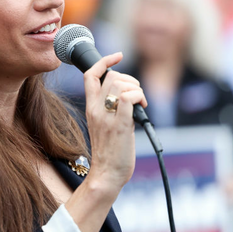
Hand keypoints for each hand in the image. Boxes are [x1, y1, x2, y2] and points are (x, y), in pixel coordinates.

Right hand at [83, 52, 146, 191]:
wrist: (106, 175)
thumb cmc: (110, 153)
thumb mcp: (105, 125)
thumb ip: (112, 109)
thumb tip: (129, 96)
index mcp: (91, 108)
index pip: (90, 75)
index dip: (105, 61)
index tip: (118, 56)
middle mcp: (96, 109)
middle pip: (111, 76)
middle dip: (130, 79)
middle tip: (137, 96)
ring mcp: (106, 117)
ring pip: (120, 83)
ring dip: (137, 88)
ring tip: (140, 104)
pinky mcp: (120, 125)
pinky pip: (128, 97)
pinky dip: (139, 96)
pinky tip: (142, 108)